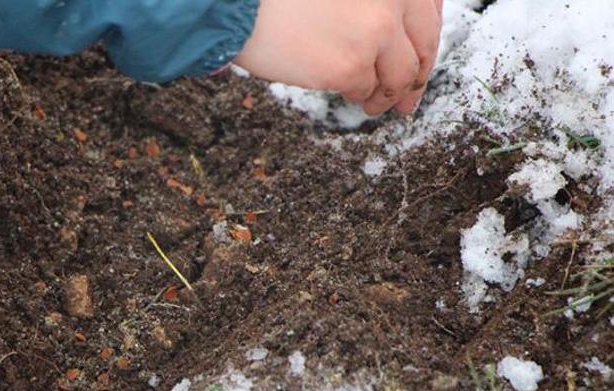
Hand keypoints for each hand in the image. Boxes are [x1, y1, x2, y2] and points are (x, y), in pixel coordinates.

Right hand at [234, 0, 442, 114]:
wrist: (237, 4)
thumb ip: (370, 2)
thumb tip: (396, 33)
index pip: (429, 10)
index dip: (426, 36)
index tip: (421, 55)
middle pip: (423, 43)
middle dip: (417, 74)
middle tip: (410, 95)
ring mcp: (375, 32)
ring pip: (400, 74)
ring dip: (390, 93)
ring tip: (377, 104)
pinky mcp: (350, 66)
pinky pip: (367, 90)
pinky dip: (362, 96)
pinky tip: (353, 98)